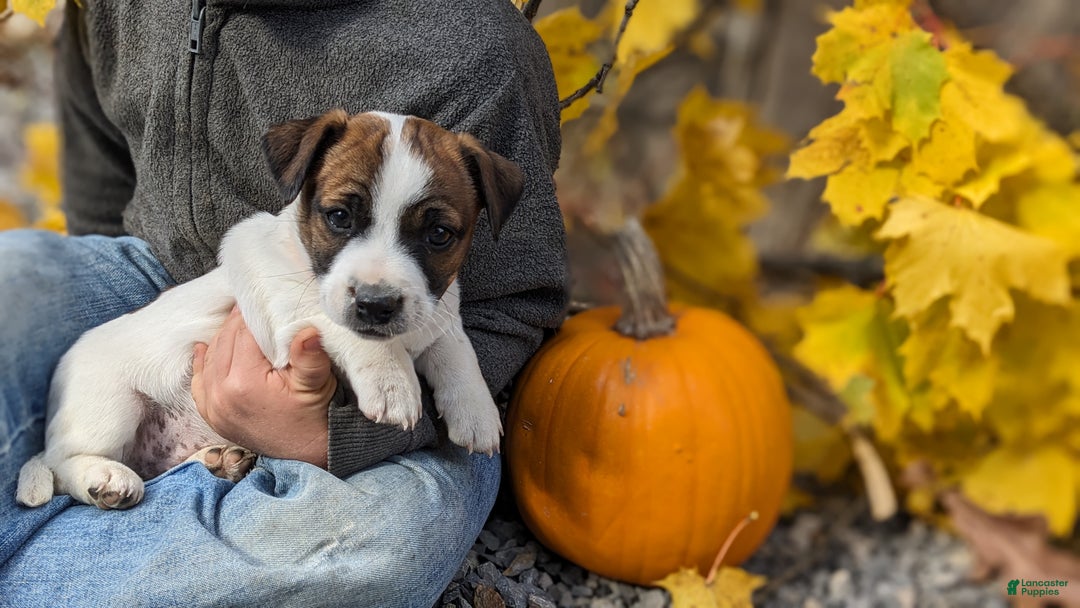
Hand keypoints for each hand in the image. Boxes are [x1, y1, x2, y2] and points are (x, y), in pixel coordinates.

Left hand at [192, 307, 335, 467]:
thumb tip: (307, 331)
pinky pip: (199, 379)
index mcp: (244, 382)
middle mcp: (221, 393)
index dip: (255, 313)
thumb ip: (308, 355)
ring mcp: (213, 405)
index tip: (264, 299)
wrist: (307, 453)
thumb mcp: (316, 383)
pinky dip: (203, 361)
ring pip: (212, 355)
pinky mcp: (211, 414)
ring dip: (225, 337)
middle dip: (240, 322)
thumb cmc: (314, 415)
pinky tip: (205, 347)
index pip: (244, 332)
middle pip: (226, 340)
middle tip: (254, 307)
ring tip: (241, 324)